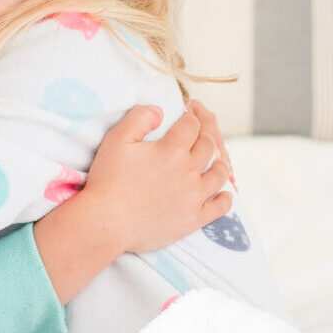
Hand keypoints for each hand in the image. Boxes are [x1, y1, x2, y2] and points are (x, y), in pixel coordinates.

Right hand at [81, 104, 232, 254]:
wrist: (107, 222)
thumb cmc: (108, 180)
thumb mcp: (117, 139)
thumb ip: (139, 118)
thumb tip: (160, 110)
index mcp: (171, 150)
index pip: (191, 125)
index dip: (189, 117)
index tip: (185, 116)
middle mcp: (188, 171)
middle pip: (207, 146)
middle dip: (204, 135)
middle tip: (198, 135)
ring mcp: (193, 196)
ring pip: (218, 175)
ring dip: (220, 163)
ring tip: (217, 160)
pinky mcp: (193, 219)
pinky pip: (219, 208)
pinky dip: (225, 199)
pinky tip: (225, 194)